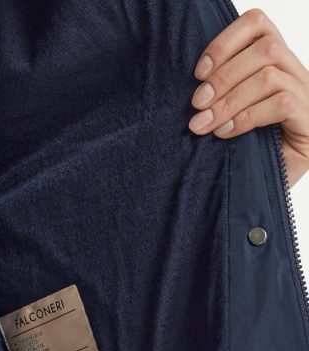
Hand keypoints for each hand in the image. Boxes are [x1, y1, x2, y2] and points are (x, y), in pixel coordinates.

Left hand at [188, 7, 308, 187]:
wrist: (268, 190)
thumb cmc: (245, 152)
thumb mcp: (227, 116)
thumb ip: (218, 94)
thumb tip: (188, 88)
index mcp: (275, 63)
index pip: (258, 25)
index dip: (226, 42)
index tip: (198, 72)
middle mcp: (296, 73)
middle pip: (265, 47)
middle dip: (223, 76)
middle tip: (196, 105)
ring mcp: (307, 96)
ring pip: (270, 75)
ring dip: (230, 100)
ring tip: (204, 124)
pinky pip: (281, 104)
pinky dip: (247, 117)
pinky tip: (226, 133)